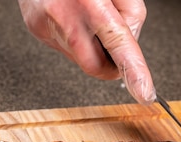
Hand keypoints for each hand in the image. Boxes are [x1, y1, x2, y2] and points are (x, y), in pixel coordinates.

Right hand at [18, 0, 155, 103]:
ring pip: (80, 57)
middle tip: (112, 41)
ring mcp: (44, 25)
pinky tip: (71, 12)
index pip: (119, 47)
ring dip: (90, 43)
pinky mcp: (35, 28)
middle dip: (108, 63)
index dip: (134, 72)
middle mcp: (64, 16)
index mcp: (89, 2)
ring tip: (86, 11)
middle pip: (96, 67)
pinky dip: (75, 34)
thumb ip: (131, 13)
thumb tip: (130, 43)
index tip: (145, 92)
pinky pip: (64, 45)